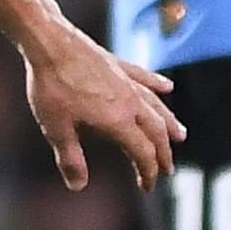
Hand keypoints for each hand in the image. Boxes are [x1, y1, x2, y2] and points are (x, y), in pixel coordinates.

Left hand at [22, 19, 183, 190]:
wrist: (50, 42)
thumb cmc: (51, 86)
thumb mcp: (56, 128)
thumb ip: (70, 158)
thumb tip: (77, 186)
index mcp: (117, 120)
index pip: (142, 152)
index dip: (148, 172)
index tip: (148, 187)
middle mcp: (129, 101)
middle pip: (156, 131)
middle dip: (163, 153)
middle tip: (168, 169)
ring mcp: (126, 80)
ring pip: (156, 106)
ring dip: (169, 122)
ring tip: (180, 135)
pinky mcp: (118, 64)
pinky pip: (144, 77)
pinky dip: (157, 84)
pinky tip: (167, 87)